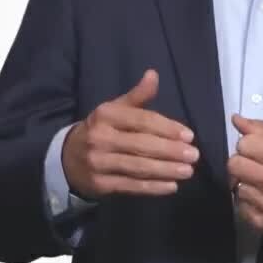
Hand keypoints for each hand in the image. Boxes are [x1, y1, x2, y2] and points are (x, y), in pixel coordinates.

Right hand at [62, 69, 198, 197]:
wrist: (68, 159)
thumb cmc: (102, 130)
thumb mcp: (115, 109)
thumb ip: (137, 95)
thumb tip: (153, 74)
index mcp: (106, 115)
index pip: (142, 121)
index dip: (167, 128)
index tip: (189, 136)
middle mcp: (100, 138)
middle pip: (142, 145)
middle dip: (170, 151)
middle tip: (194, 156)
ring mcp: (98, 163)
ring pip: (138, 167)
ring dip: (166, 170)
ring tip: (188, 171)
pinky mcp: (99, 184)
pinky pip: (131, 186)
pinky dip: (153, 187)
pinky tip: (171, 186)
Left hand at [228, 114, 262, 237]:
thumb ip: (262, 129)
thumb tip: (235, 119)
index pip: (244, 144)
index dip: (248, 145)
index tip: (257, 151)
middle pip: (233, 164)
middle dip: (241, 163)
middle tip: (253, 167)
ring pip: (235, 186)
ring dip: (245, 183)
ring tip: (260, 184)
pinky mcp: (261, 222)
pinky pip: (239, 205)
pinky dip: (247, 201)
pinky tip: (261, 199)